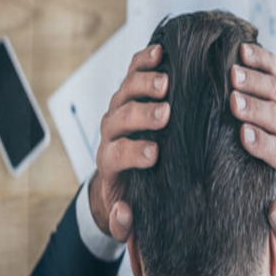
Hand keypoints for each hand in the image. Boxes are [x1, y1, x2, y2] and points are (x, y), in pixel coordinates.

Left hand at [89, 44, 169, 241]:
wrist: (122, 172)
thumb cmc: (132, 194)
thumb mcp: (126, 218)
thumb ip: (123, 223)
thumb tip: (124, 213)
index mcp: (110, 162)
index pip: (116, 155)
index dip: (133, 153)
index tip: (154, 154)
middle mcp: (111, 131)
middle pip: (120, 118)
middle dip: (141, 115)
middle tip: (164, 113)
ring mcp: (120, 108)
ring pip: (125, 91)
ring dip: (143, 84)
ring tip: (165, 81)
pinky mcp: (130, 91)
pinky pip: (133, 71)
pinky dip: (145, 60)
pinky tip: (162, 51)